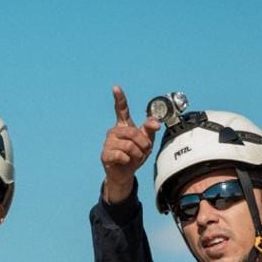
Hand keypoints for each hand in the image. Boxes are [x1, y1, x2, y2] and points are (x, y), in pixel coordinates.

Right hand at [100, 85, 160, 203]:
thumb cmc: (135, 155)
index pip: (121, 109)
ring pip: (128, 145)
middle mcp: (114, 131)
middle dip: (143, 143)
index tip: (116, 88)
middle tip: (144, 150)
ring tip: (134, 157)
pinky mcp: (105, 154)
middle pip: (132, 132)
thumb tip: (156, 123)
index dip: (119, 98)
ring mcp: (108, 142)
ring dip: (136, 153)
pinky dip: (128, 160)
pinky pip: (121, 155)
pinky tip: (125, 161)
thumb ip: (151, 129)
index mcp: (124, 126)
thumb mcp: (147, 141)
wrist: (126, 173)